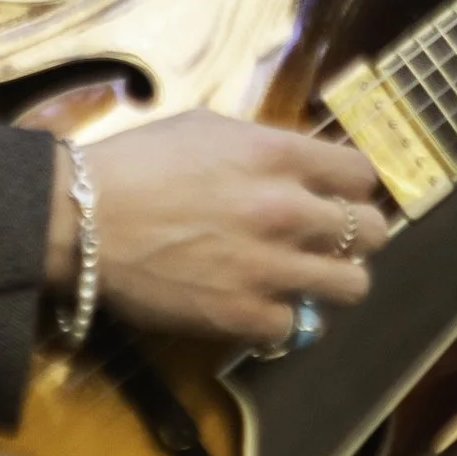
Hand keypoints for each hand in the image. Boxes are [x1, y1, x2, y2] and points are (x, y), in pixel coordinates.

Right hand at [43, 112, 385, 348]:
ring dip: (332, 281)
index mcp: (278, 156)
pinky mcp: (243, 314)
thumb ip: (264, 145)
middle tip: (329, 241)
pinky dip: (279, 319)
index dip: (353, 188)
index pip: (362, 175)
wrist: (83, 220)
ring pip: (353, 285)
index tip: (337, 197)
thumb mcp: (206, 128)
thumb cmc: (135, 164)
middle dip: (355, 236)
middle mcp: (287, 210)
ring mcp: (270, 267)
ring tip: (305, 279)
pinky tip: (256, 304)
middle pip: (374, 232)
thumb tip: (300, 162)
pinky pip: (296, 327)